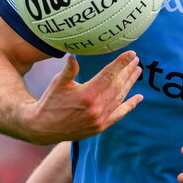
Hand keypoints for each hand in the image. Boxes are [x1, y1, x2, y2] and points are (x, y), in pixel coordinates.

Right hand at [22, 52, 142, 143]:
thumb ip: (69, 70)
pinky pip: (119, 114)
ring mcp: (100, 118)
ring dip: (130, 84)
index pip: (109, 74)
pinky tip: (139, 97)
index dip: (121, 63)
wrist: (43, 128)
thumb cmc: (50, 102)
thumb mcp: (58, 83)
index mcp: (87, 94)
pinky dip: (130, 105)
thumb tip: (73, 56)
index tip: (132, 54)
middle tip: (136, 60)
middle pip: (117, 85)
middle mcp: (96, 107)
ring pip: (120, 97)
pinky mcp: (101, 127)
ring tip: (137, 71)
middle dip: (128, 71)